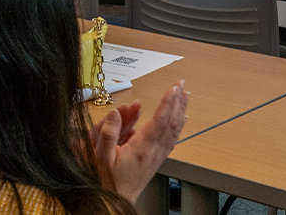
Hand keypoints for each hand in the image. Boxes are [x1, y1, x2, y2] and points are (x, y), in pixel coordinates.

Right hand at [90, 80, 189, 201]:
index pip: (160, 120)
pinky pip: (172, 139)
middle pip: (171, 123)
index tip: (173, 88)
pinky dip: (179, 126)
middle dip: (177, 101)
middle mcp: (154, 151)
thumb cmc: (108, 182)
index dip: (168, 102)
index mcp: (142, 148)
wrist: (117, 201)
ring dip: (180, 111)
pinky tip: (181, 120)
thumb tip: (115, 113)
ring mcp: (158, 156)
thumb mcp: (100, 158)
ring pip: (174, 130)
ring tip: (185, 97)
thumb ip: (108, 134)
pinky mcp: (157, 160)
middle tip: (182, 85)